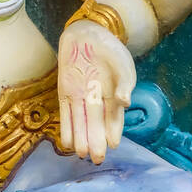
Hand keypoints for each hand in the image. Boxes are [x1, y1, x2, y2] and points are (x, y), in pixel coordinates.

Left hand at [57, 19, 135, 163]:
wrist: (87, 34)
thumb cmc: (110, 51)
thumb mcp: (123, 64)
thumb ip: (125, 83)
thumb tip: (125, 102)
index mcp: (114, 97)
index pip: (114, 119)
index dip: (113, 132)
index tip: (113, 145)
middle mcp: (97, 102)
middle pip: (96, 126)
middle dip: (97, 142)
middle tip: (97, 158)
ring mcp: (80, 99)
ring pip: (80, 123)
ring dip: (81, 139)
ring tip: (81, 154)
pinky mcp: (65, 94)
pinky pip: (65, 115)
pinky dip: (66, 128)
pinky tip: (67, 143)